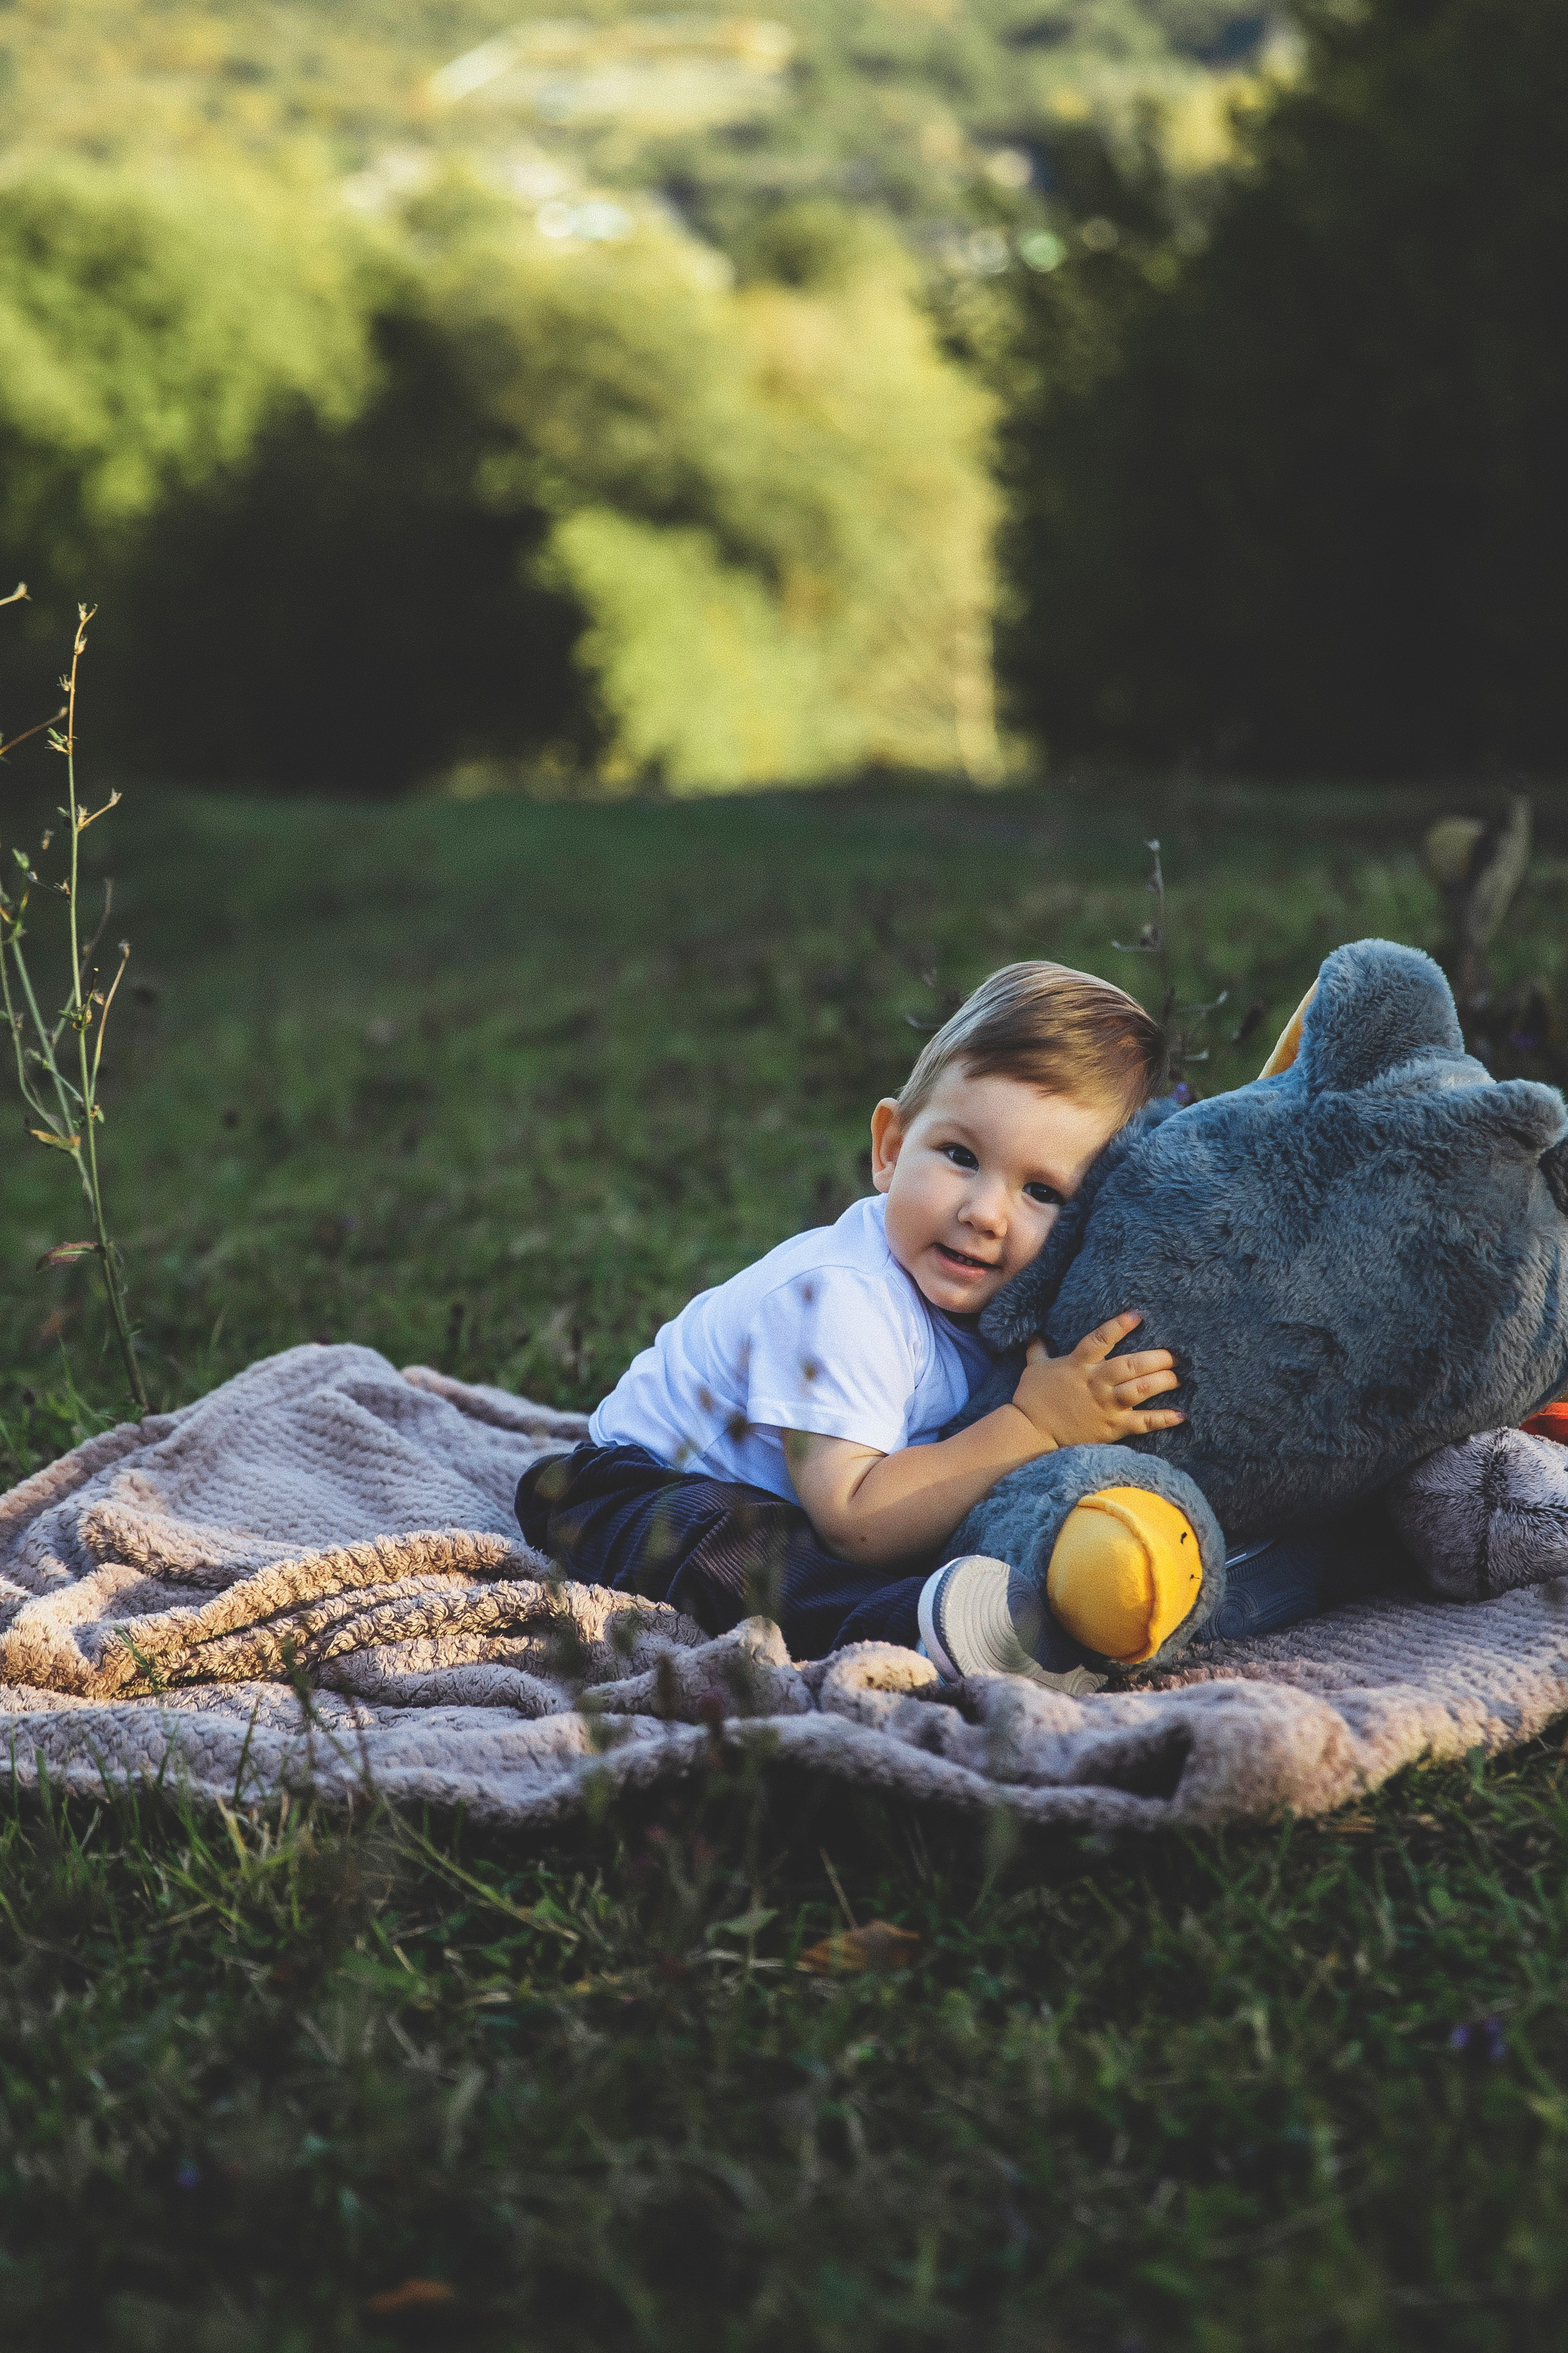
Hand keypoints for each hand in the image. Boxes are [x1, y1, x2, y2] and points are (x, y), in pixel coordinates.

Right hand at [1009, 1312, 1183, 1450]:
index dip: (1119, 1326)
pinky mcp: (1112, 1427)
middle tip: (1174, 1355)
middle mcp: (1095, 1383)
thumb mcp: (1034, 1369)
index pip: (1100, 1340)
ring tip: (1177, 1377)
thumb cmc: (1032, 1399)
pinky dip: (1162, 1418)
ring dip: (1161, 1382)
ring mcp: (1105, 1406)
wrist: (1030, 1433)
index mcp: (1078, 1365)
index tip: (1137, 1315)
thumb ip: (1038, 1350)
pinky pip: (1142, 1422)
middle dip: (1155, 1359)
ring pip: (1139, 1390)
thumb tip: (1035, 1334)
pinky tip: (1180, 1414)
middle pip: (1129, 1366)